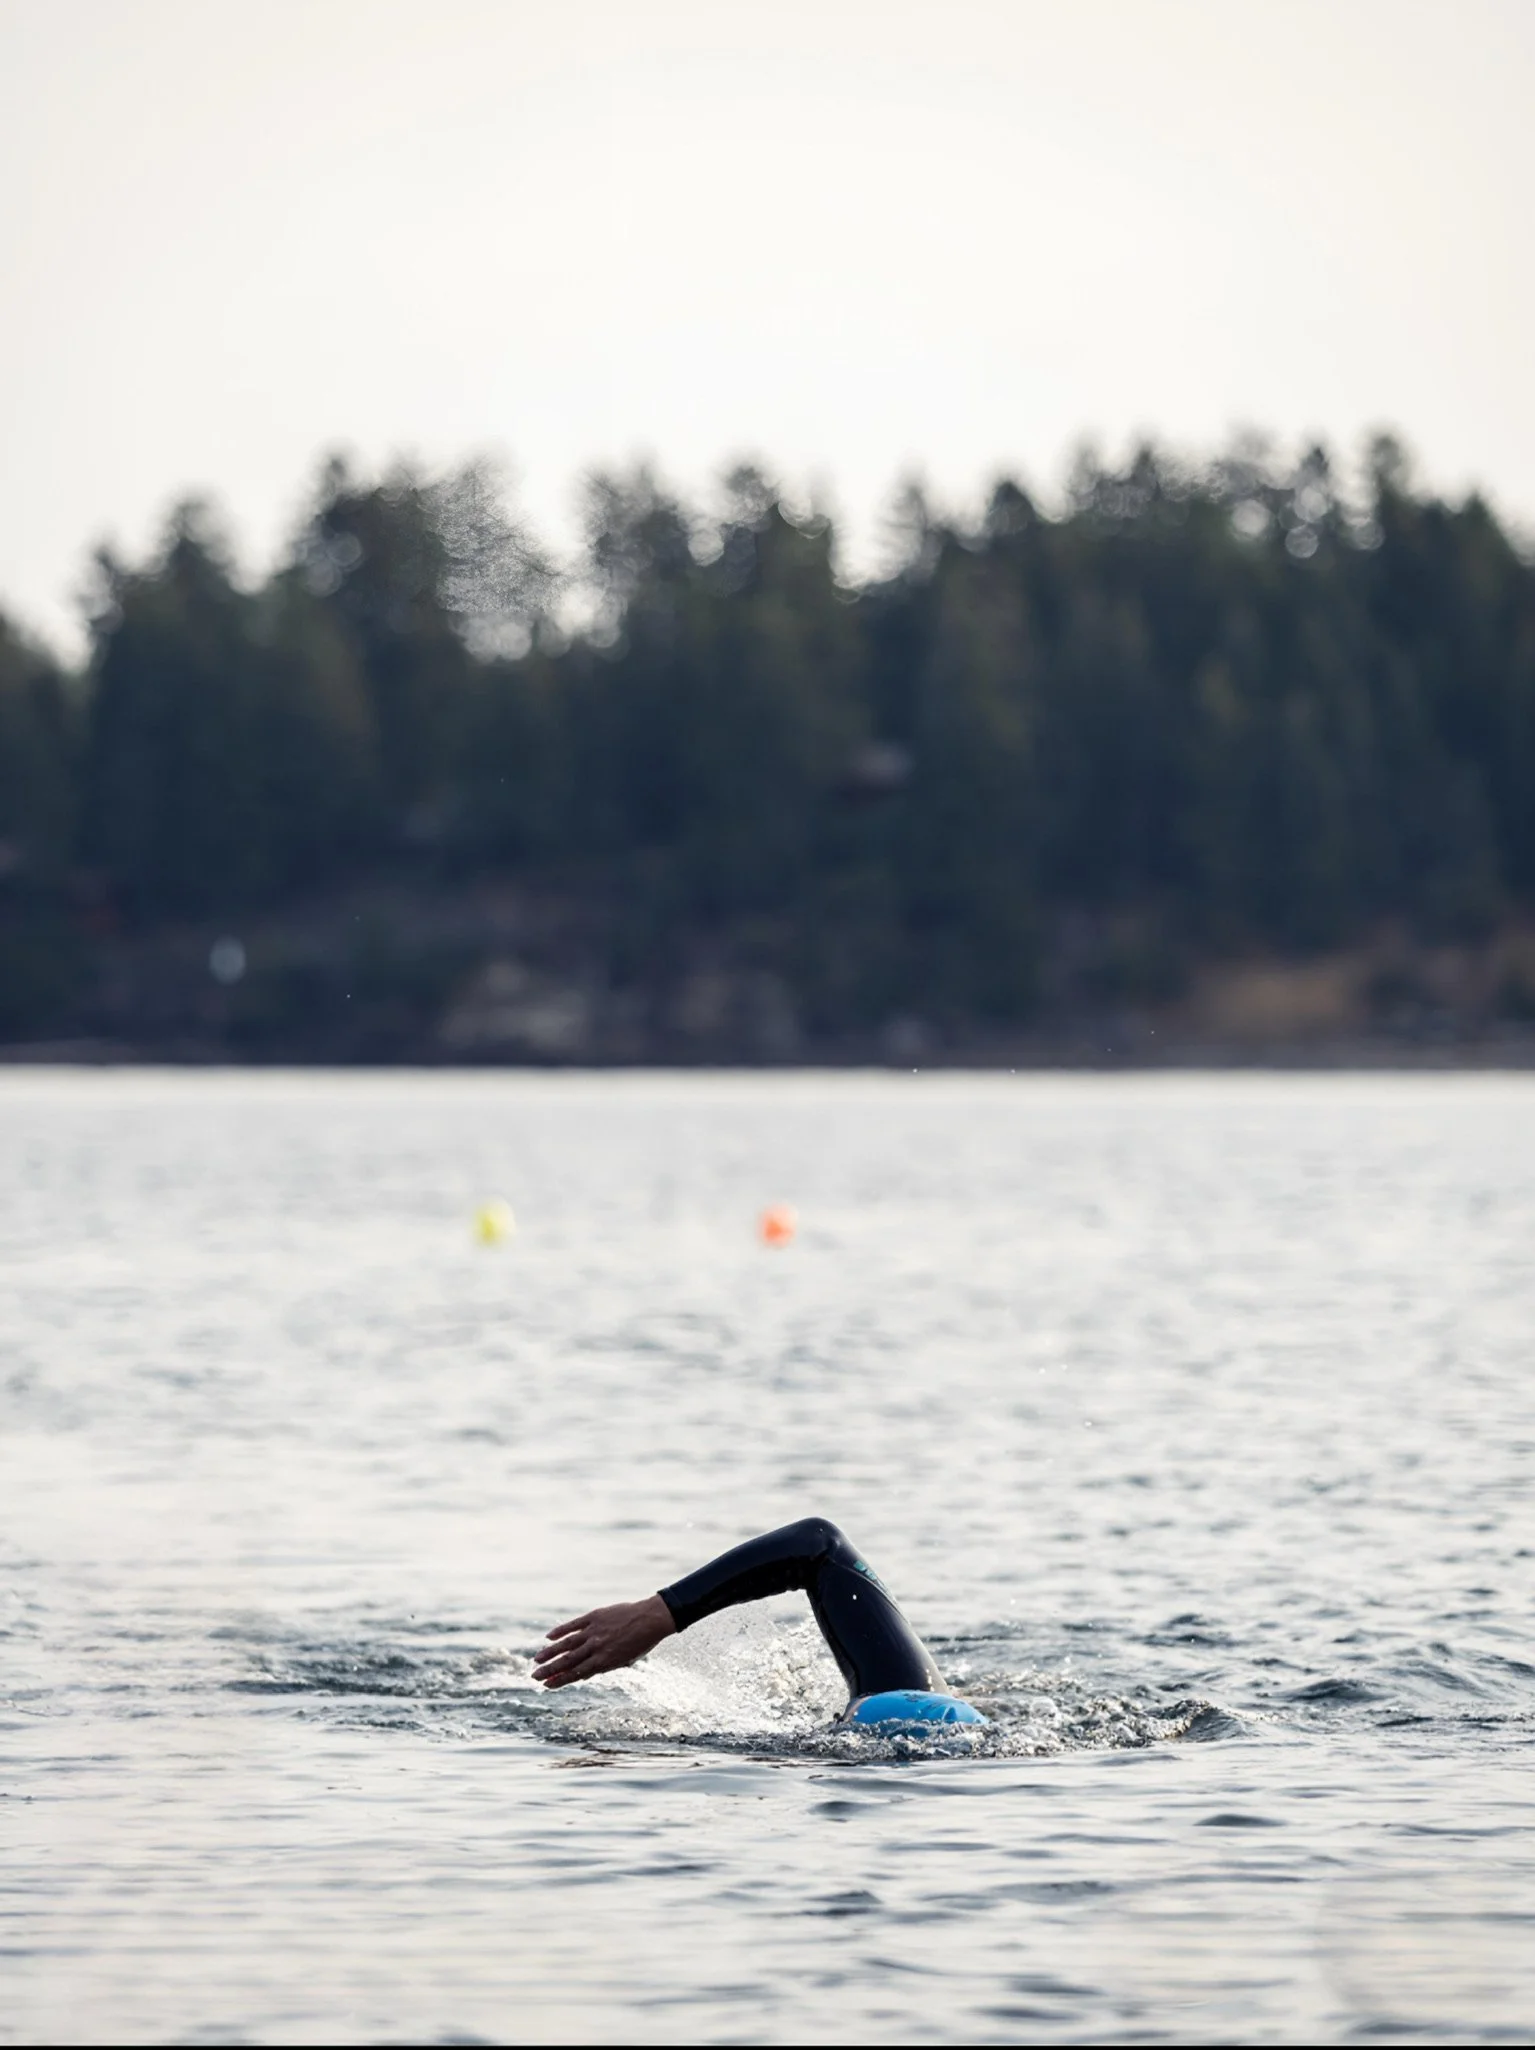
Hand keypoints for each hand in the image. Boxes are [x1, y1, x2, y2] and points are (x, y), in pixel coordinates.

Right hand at [532, 1594, 676, 1688]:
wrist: (651, 1619)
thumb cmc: (640, 1643)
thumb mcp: (623, 1661)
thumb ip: (602, 1667)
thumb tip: (581, 1674)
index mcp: (604, 1661)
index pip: (577, 1673)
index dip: (560, 1680)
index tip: (546, 1685)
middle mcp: (596, 1647)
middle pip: (568, 1660)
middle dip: (550, 1670)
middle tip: (534, 1676)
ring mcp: (594, 1631)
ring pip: (567, 1643)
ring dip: (550, 1652)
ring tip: (537, 1659)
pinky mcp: (595, 1616)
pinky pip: (574, 1624)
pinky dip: (561, 1631)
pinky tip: (549, 1637)